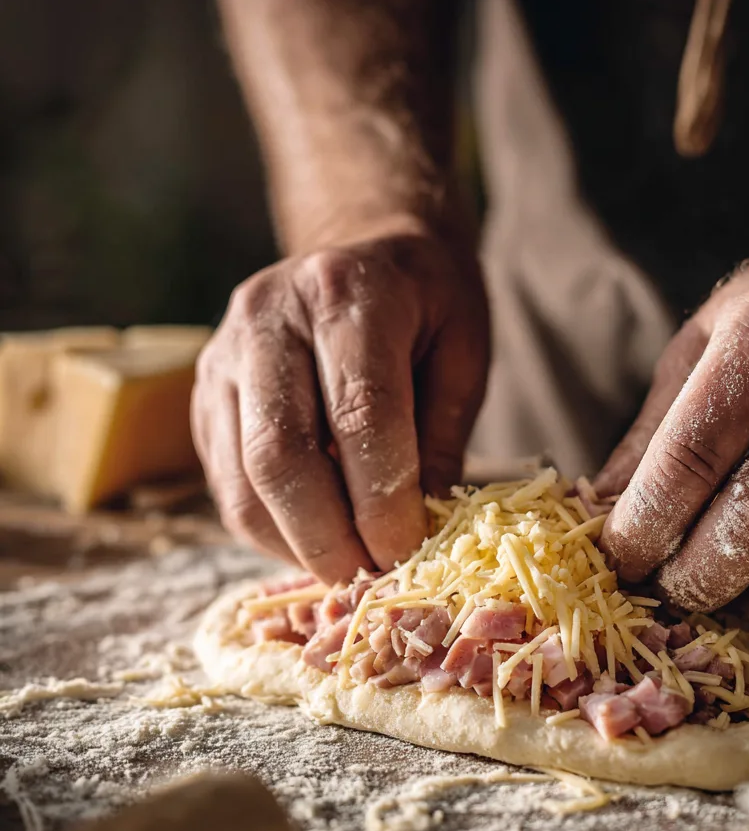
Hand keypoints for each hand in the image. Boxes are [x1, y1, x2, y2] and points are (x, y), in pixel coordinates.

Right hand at [192, 231, 488, 581]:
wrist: (362, 250)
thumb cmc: (428, 304)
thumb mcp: (464, 354)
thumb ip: (441, 438)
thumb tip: (417, 533)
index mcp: (347, 294)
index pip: (358, 415)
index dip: (381, 501)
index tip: (407, 554)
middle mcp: (268, 317)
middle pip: (280, 455)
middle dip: (328, 539)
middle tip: (370, 580)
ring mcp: (222, 354)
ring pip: (241, 479)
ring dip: (294, 544)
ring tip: (346, 568)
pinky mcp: (202, 393)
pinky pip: (225, 482)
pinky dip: (269, 528)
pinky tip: (314, 538)